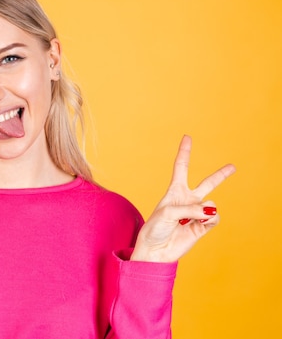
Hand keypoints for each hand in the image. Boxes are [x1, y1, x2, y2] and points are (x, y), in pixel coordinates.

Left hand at [131, 135, 235, 262]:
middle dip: (221, 175)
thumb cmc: (155, 228)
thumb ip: (189, 208)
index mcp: (174, 191)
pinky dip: (208, 220)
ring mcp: (197, 213)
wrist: (156, 250)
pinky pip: (214, 218)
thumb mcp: (167, 212)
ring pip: (211, 204)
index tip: (187, 137)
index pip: (181, 168)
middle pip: (207, 184)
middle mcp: (187, 200)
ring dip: (201, 211)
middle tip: (233, 166)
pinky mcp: (203, 227)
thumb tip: (210, 211)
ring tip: (188, 220)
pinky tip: (199, 225)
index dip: (185, 152)